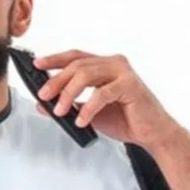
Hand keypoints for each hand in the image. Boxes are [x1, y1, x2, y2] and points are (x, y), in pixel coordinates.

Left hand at [32, 50, 182, 150]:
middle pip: (77, 65)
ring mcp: (123, 72)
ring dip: (68, 93)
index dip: (55, 59)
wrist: (152, 134)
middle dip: (57, 81)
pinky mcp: (130, 86)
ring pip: (86, 75)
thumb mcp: (90, 113)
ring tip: (59, 110)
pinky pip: (101, 94)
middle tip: (44, 96)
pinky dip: (88, 108)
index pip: (76, 56)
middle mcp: (115, 63)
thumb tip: (43, 105)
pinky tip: (81, 121)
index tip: (37, 64)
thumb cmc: (127, 121)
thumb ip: (70, 106)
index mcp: (106, 65)